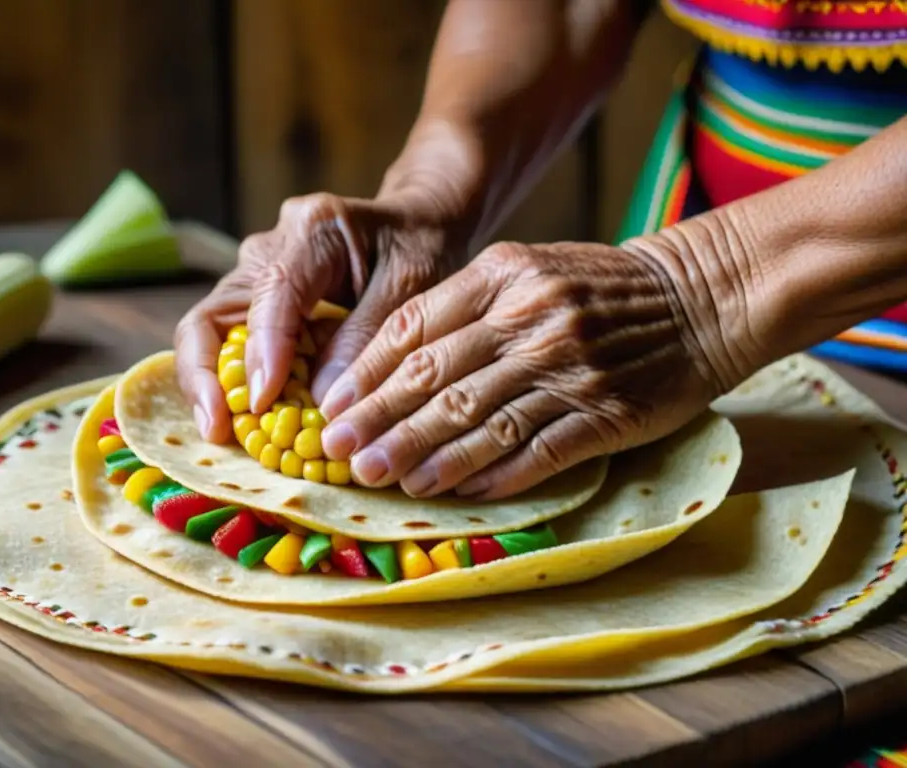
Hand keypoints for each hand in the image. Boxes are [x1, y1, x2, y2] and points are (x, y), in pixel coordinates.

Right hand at [174, 188, 467, 442]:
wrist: (421, 221)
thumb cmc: (423, 246)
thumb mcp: (413, 285)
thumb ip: (368, 335)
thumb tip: (323, 401)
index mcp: (314, 231)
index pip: (271, 292)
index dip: (263, 351)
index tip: (262, 402)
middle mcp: (270, 249)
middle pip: (213, 314)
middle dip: (205, 376)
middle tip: (217, 430)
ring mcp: (256, 276)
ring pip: (210, 332)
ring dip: (212, 386)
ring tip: (222, 434)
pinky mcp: (258, 303)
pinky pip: (231, 345)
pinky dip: (234, 384)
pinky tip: (245, 423)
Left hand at [317, 240, 739, 499]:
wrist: (699, 299)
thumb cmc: (601, 287)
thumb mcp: (529, 267)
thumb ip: (466, 304)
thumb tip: (395, 363)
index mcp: (503, 274)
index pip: (414, 329)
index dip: (366, 373)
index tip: (331, 407)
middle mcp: (530, 319)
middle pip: (436, 379)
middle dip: (380, 421)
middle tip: (341, 453)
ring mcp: (568, 368)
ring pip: (478, 421)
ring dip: (425, 456)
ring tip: (386, 480)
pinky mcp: (603, 414)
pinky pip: (534, 452)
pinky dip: (490, 476)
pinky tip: (454, 493)